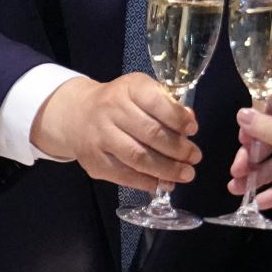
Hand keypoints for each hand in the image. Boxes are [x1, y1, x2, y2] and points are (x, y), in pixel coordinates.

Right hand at [32, 73, 199, 191]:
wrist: (77, 115)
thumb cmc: (119, 103)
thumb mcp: (140, 91)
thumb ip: (165, 104)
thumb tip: (189, 121)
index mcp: (128, 88)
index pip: (155, 101)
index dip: (177, 117)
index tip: (193, 129)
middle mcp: (111, 110)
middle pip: (150, 133)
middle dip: (177, 148)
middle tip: (194, 157)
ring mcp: (100, 137)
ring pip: (138, 157)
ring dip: (166, 169)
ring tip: (185, 174)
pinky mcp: (95, 161)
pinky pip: (125, 175)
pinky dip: (148, 182)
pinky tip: (164, 183)